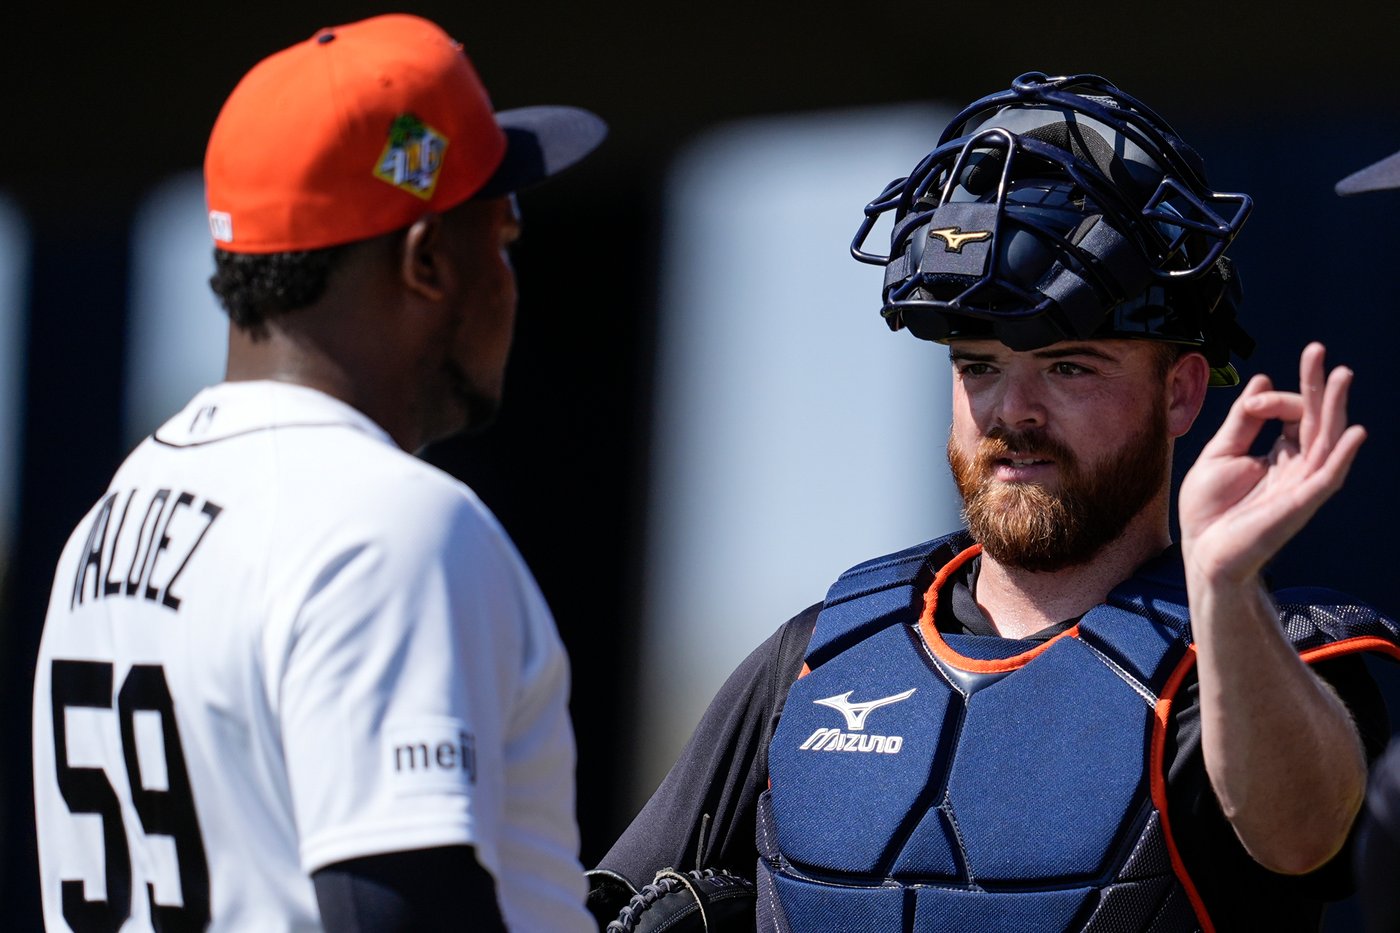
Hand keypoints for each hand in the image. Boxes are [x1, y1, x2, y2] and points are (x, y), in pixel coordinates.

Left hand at [1179, 342, 1365, 584]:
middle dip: (1318, 386)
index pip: (1291, 415)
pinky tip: (1355, 432)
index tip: (1254, 404)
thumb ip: (1241, 421)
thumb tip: (1262, 382)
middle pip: (1316, 420)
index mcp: (1277, 456)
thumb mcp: (1219, 454)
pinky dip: (1341, 455)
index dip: (1275, 400)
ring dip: (1335, 408)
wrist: (1203, 554)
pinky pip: (1327, 477)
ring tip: (1342, 375)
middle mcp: (1296, 467)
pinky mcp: (1300, 504)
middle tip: (1317, 351)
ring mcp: (1301, 485)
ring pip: (1326, 440)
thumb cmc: (1209, 512)